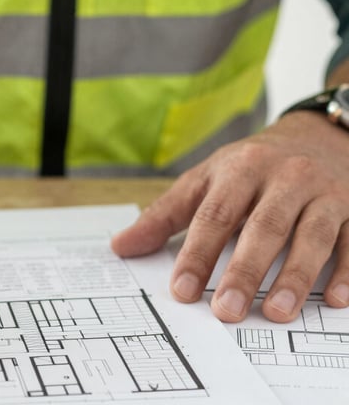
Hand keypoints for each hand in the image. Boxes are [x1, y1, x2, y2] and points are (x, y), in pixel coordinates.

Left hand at [111, 112, 348, 321]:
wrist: (316, 136)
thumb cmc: (251, 166)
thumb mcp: (204, 180)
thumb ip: (165, 215)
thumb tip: (121, 246)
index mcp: (240, 169)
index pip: (214, 215)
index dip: (197, 253)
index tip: (182, 290)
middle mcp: (283, 177)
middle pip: (262, 227)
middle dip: (244, 271)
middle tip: (226, 310)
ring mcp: (322, 192)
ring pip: (311, 235)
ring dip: (296, 275)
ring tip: (277, 312)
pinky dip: (348, 270)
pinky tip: (336, 299)